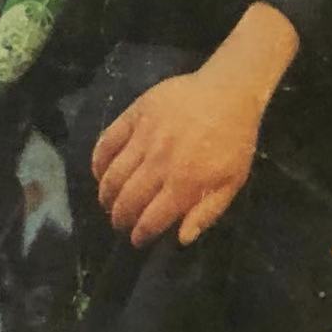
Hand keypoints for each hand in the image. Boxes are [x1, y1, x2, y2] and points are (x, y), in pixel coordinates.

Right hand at [92, 66, 262, 246]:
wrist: (229, 91)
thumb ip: (207, 212)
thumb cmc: (234, 139)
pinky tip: (99, 172)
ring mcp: (144, 136)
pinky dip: (97, 161)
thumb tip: (181, 239)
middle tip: (120, 222)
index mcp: (184, 182)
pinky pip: (106, 142)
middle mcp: (159, 162)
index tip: (136, 239)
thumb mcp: (232, 181)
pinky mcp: (135, 114)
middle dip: (119, 218)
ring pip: (113, 175)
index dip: (140, 234)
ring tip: (108, 202)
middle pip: (127, 200)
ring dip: (105, 195)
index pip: (151, 219)